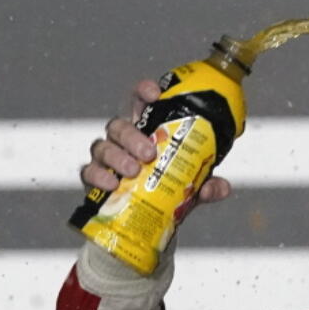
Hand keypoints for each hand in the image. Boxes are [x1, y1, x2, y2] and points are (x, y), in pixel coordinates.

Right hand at [81, 79, 231, 203]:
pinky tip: (111, 185)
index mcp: (146, 131)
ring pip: (102, 146)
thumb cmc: (169, 189)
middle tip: (149, 153)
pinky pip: (88, 171)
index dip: (144, 92)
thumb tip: (220, 187)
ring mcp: (107, 158)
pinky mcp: (95, 178)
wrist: (151, 217)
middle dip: (132, 136)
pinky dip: (97, 177)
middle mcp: (123, 140)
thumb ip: (207, 185)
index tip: (155, 94)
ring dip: (117, 156)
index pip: (140, 102)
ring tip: (133, 170)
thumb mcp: (192, 187)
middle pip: (119, 125)